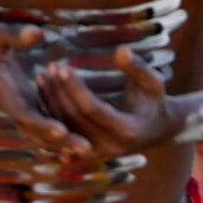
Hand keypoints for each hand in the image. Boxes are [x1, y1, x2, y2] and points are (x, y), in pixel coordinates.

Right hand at [0, 24, 87, 157]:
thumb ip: (14, 35)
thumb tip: (37, 33)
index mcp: (2, 91)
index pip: (23, 113)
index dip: (42, 123)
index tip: (62, 131)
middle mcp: (9, 104)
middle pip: (35, 131)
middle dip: (60, 141)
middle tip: (88, 149)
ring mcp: (16, 106)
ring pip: (38, 132)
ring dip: (60, 142)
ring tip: (87, 150)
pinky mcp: (22, 103)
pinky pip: (39, 124)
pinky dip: (55, 134)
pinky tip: (75, 141)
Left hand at [36, 47, 179, 158]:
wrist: (160, 129)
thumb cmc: (155, 100)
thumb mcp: (153, 82)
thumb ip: (137, 67)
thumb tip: (122, 50)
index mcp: (127, 131)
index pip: (92, 108)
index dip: (75, 87)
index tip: (62, 66)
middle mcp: (111, 146)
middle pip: (75, 118)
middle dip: (60, 91)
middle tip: (50, 67)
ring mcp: (99, 152)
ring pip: (66, 127)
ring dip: (51, 102)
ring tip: (42, 76)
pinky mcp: (89, 153)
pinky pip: (65, 133)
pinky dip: (52, 115)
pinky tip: (44, 94)